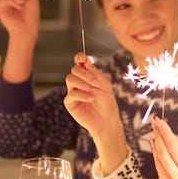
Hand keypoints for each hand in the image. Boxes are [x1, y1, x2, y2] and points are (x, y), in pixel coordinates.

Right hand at [63, 53, 127, 171]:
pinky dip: (81, 95)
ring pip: (70, 79)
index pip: (79, 63)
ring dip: (83, 84)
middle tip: (96, 83)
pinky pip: (71, 94)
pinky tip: (90, 98)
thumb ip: (94, 72)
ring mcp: (73, 92)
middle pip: (74, 70)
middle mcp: (79, 83)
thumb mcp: (104, 85)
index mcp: (87, 76)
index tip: (82, 58)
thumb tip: (85, 59)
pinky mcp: (70, 103)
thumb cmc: (107, 103)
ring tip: (93, 92)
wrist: (107, 121)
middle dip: (85, 74)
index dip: (79, 58)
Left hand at [150, 116, 177, 178]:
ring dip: (155, 145)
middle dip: (158, 136)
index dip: (166, 133)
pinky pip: (159, 170)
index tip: (160, 122)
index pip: (174, 149)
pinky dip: (157, 157)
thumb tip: (168, 134)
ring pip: (159, 162)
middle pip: (164, 155)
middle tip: (155, 123)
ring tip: (155, 132)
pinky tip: (156, 147)